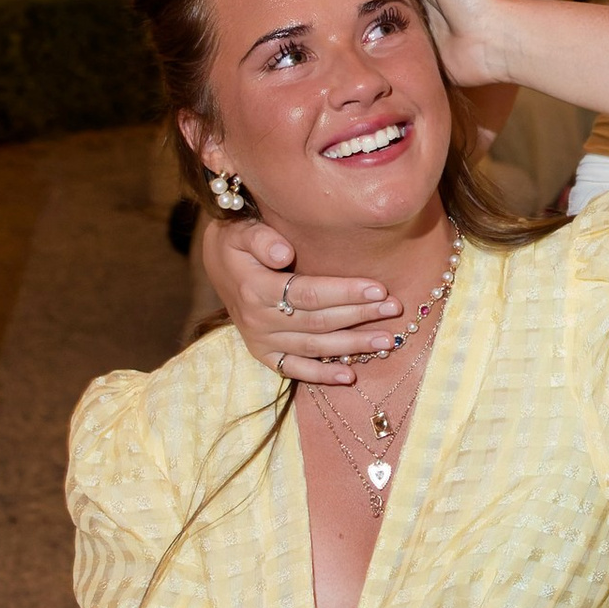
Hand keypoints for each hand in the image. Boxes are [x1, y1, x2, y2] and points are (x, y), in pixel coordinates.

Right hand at [196, 214, 399, 389]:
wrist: (215, 264)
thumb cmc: (236, 242)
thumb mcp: (240, 231)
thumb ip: (261, 238)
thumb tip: (284, 252)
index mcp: (255, 288)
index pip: (309, 293)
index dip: (345, 293)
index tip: (378, 289)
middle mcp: (258, 320)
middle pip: (318, 322)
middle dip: (359, 316)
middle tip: (394, 309)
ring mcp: (260, 340)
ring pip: (313, 347)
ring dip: (351, 346)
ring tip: (387, 341)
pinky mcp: (263, 353)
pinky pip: (293, 369)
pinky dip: (321, 376)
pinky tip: (349, 376)